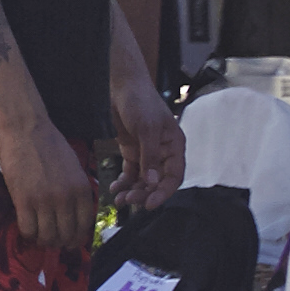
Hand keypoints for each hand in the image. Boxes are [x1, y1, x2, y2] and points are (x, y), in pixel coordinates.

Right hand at [0, 122, 95, 259]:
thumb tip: (74, 213)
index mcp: (82, 190)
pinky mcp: (23, 200)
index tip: (69, 240)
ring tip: (38, 237)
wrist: (27, 130)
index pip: (84, 225)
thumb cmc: (51, 145)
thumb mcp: (74, 169)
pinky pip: (28, 228)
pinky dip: (28, 234)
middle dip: (59, 242)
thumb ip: (77, 190)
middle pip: (66, 234)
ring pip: (47, 235)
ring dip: (43, 240)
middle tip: (52, 240)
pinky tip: (26, 229)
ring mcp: (45, 201)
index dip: (76, 237)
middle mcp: (66, 199)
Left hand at [112, 83, 184, 211]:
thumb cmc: (141, 103)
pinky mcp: (132, 151)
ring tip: (119, 199)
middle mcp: (163, 153)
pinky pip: (131, 171)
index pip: (174, 176)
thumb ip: (150, 156)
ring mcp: (147, 153)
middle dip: (144, 193)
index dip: (163, 192)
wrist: (123, 87)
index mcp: (174, 147)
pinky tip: (115, 188)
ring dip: (132, 190)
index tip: (149, 204)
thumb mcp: (147, 129)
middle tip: (128, 201)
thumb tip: (153, 182)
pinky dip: (124, 181)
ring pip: (143, 179)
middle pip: (157, 181)